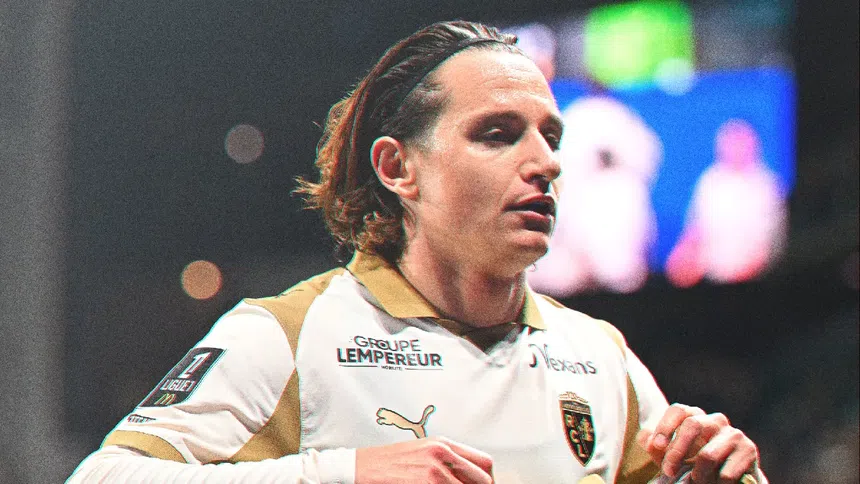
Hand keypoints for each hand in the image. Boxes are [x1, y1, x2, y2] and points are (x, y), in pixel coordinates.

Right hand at [355, 436, 493, 483]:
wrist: (360, 468)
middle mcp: (442, 454)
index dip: (488, 480)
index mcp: (444, 444)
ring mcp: (434, 471)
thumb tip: (469, 478)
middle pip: (483, 480)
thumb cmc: (389, 463)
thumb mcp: (422, 453)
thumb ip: (447, 461)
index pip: (485, 463)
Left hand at [637, 403, 760, 482]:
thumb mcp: (673, 457)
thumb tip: (645, 438)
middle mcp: (715, 420)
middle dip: (677, 452)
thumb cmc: (695, 465)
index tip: (657, 446)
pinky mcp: (749, 449)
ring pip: (708, 455)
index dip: (666, 426)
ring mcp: (733, 433)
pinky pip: (726, 472)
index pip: (678, 410)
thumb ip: (657, 447)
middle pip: (693, 425)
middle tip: (668, 472)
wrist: (729, 481)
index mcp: (694, 417)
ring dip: (698, 476)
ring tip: (695, 482)